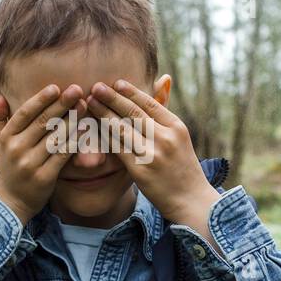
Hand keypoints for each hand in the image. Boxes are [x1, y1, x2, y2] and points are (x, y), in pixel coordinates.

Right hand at [0, 83, 86, 223]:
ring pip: (55, 137)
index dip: (40, 99)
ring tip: (85, 105)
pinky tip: (86, 129)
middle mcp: (17, 149)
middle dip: (61, 104)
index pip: (25, 113)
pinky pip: (63, 155)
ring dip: (72, 120)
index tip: (56, 87)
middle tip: (78, 90)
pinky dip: (75, 141)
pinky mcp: (44, 178)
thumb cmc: (7, 167)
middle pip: (43, 122)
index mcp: (7, 137)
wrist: (9, 202)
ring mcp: (31, 164)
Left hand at [84, 79, 222, 249]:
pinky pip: (117, 149)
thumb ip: (165, 114)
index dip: (131, 92)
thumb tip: (163, 80)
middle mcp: (165, 138)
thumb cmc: (183, 168)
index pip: (150, 103)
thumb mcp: (180, 138)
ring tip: (90, 103)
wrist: (191, 200)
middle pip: (134, 113)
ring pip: (122, 128)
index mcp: (176, 127)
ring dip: (103, 114)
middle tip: (96, 87)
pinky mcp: (140, 170)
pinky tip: (92, 129)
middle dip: (112, 98)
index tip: (116, 83)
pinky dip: (104, 137)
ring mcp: (153, 154)